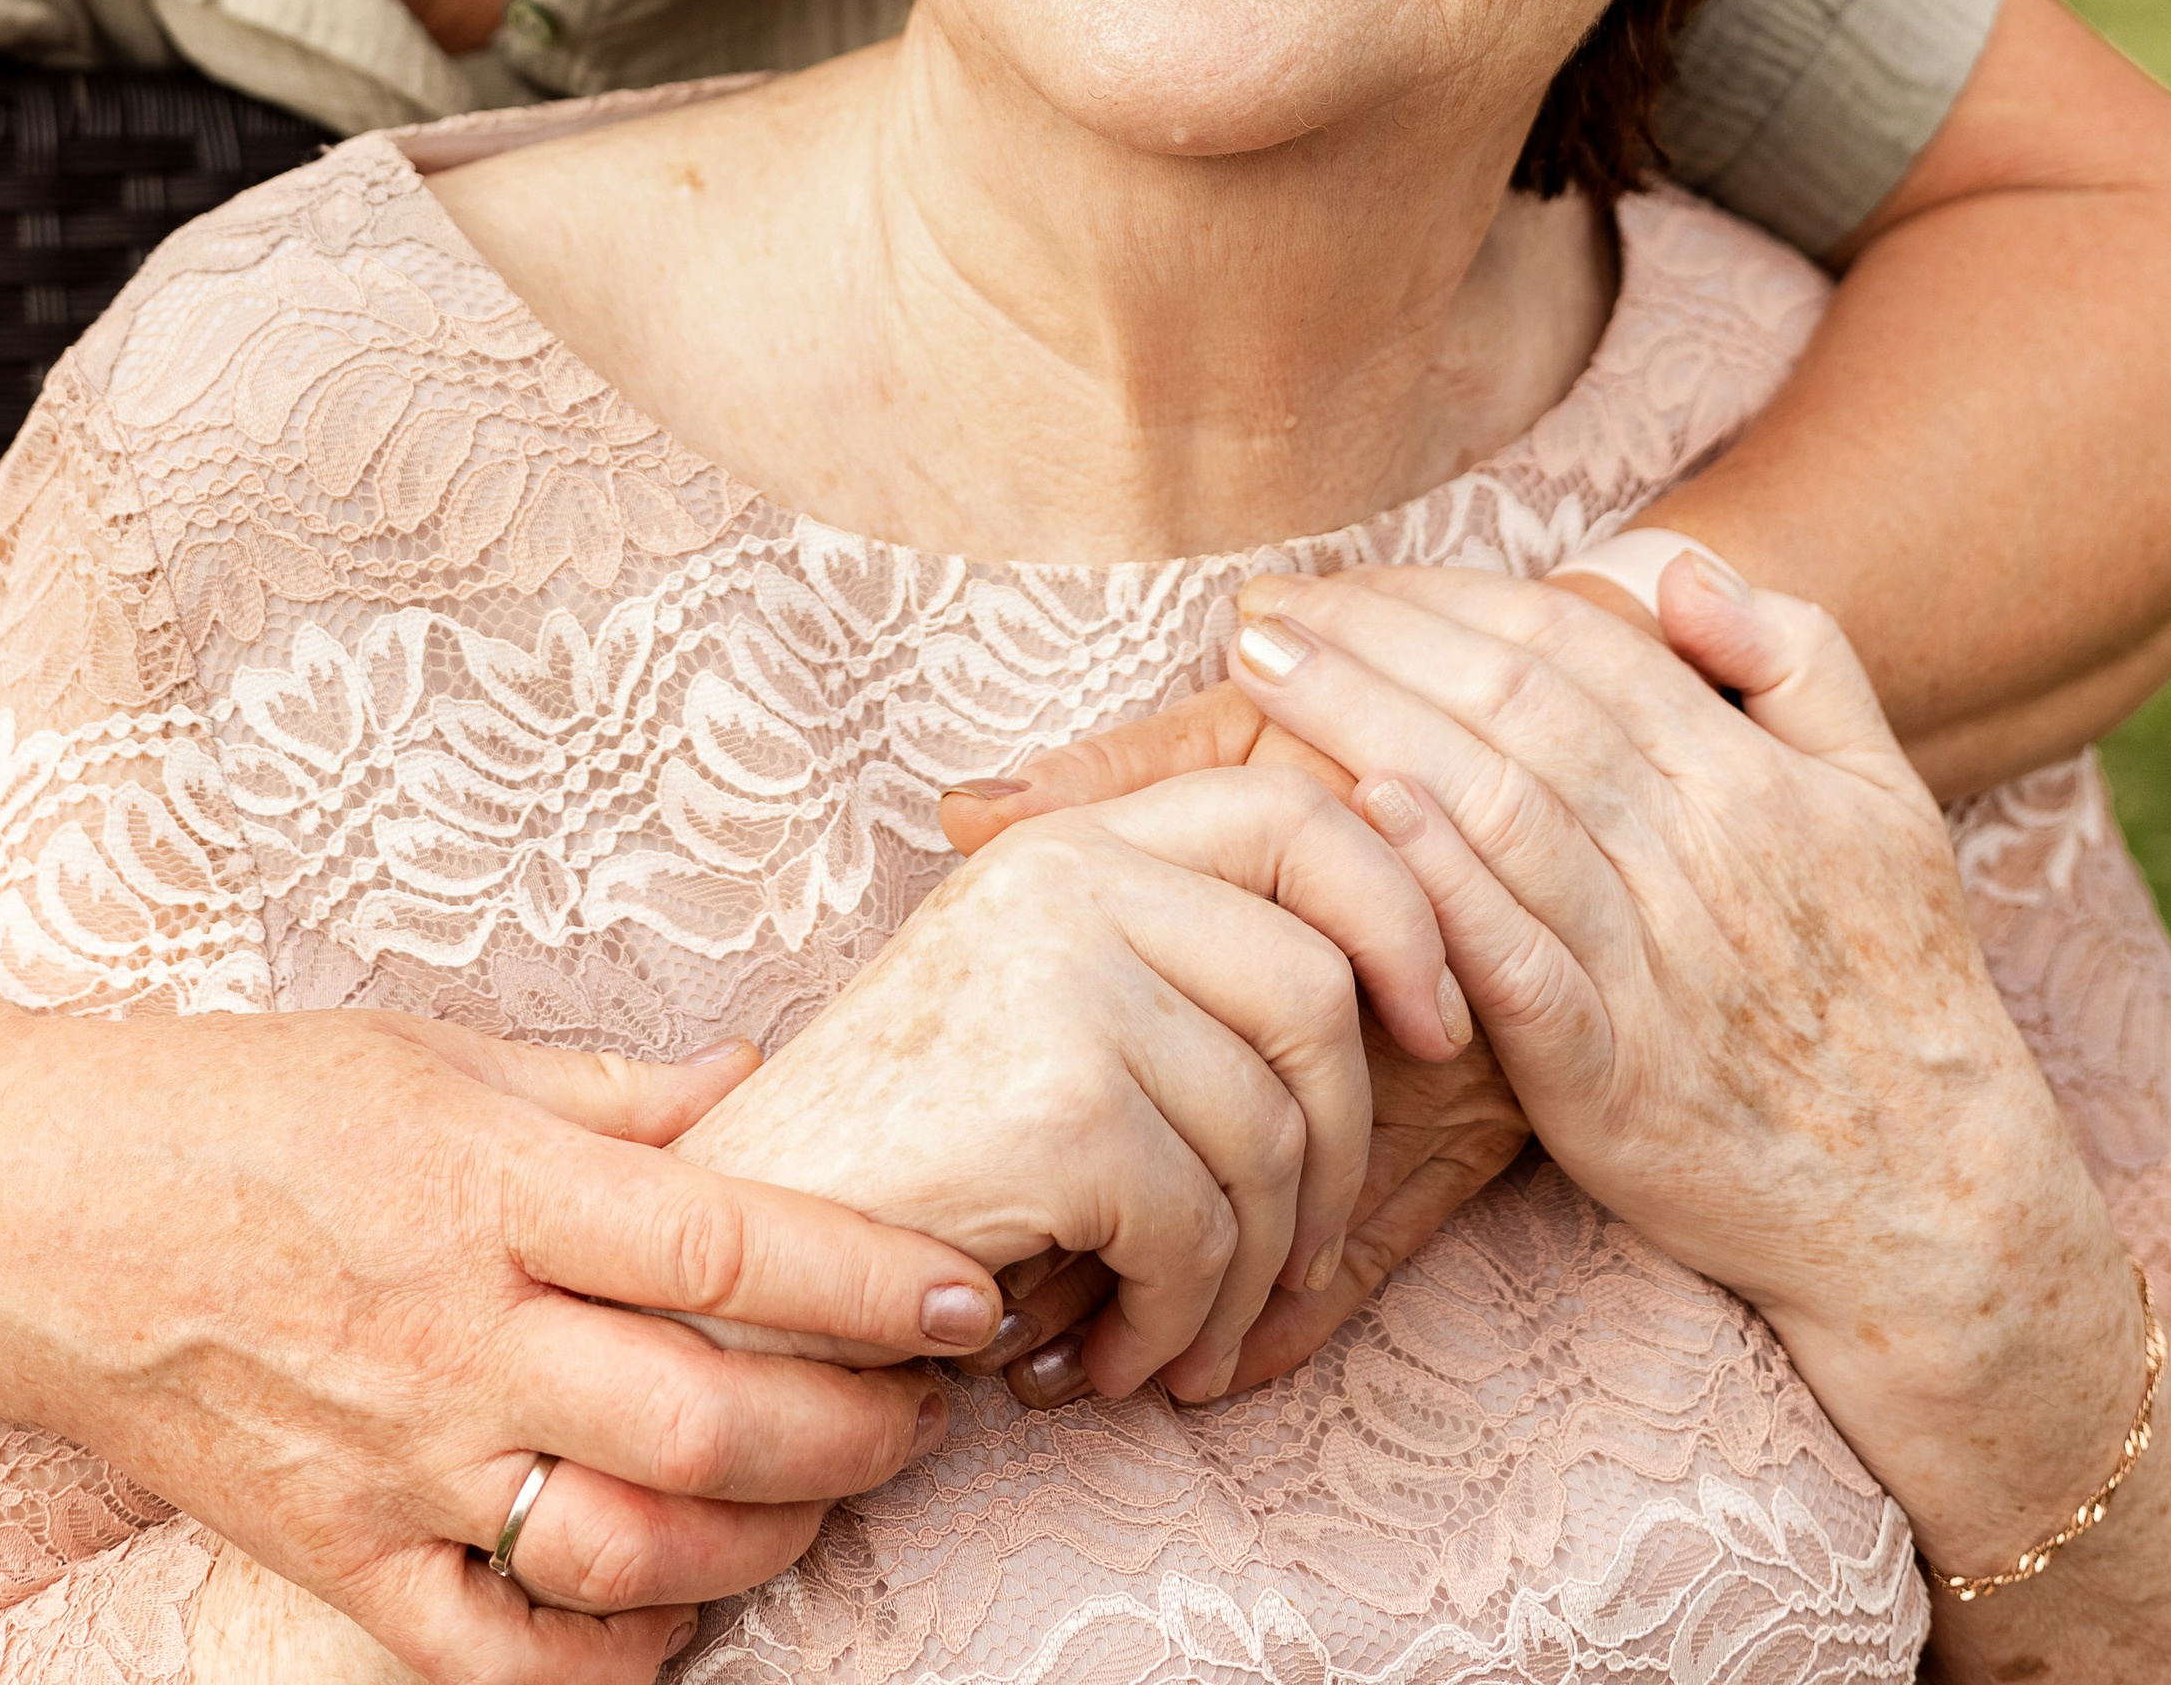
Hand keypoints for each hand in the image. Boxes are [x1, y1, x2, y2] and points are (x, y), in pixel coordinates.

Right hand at [0, 992, 1000, 1684]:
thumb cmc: (239, 1104)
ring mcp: (398, 1463)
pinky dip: (614, 1656)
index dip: (868, 1274)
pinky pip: (502, 1656)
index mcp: (489, 1182)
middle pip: (709, 1414)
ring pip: (632, 1547)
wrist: (31, 1216)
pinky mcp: (340, 1557)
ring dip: (769, 1534)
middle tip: (934, 1396)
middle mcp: (457, 1335)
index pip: (725, 1239)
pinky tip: (682, 1609)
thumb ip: (607, 1086)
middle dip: (857, 1420)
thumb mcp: (431, 1047)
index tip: (968, 1288)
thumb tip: (758, 1081)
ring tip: (834, 1485)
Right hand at [939, 663, 1531, 1400]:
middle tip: (1297, 1257)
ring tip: (1186, 1332)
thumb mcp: (1042, 1006)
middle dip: (1341, 1149)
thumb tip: (1388, 979)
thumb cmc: (908, 1147)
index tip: (1434, 1027)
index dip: (1397, 913)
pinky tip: (1119, 1355)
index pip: (1295, 815)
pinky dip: (1181, 1319)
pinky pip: (1204, 1229)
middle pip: (1316, 987)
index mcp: (1075, 839)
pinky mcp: (1061, 1104)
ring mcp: (1062, 980)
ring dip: (1252, 1270)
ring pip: (1273, 1130)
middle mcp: (1068, 878)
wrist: (736, 1248)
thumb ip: (1177, 959)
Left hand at [1222, 559, 2170, 1585]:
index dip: (1445, 598)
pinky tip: (1358, 817)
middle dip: (1374, 640)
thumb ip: (1799, 658)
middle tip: (1259, 604)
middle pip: (1513, 708)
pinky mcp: (1611, 1079)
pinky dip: (1439, 884)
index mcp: (1748, 777)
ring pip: (1496, 810)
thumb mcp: (1888, 797)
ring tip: (1261, 677)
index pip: (1571, 645)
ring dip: (1368, 727)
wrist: (1934, 1207)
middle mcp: (1698, 855)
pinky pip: (1513, 963)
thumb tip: (1675, 570)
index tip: (1342, 579)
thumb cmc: (1899, 989)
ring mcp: (1653, 969)